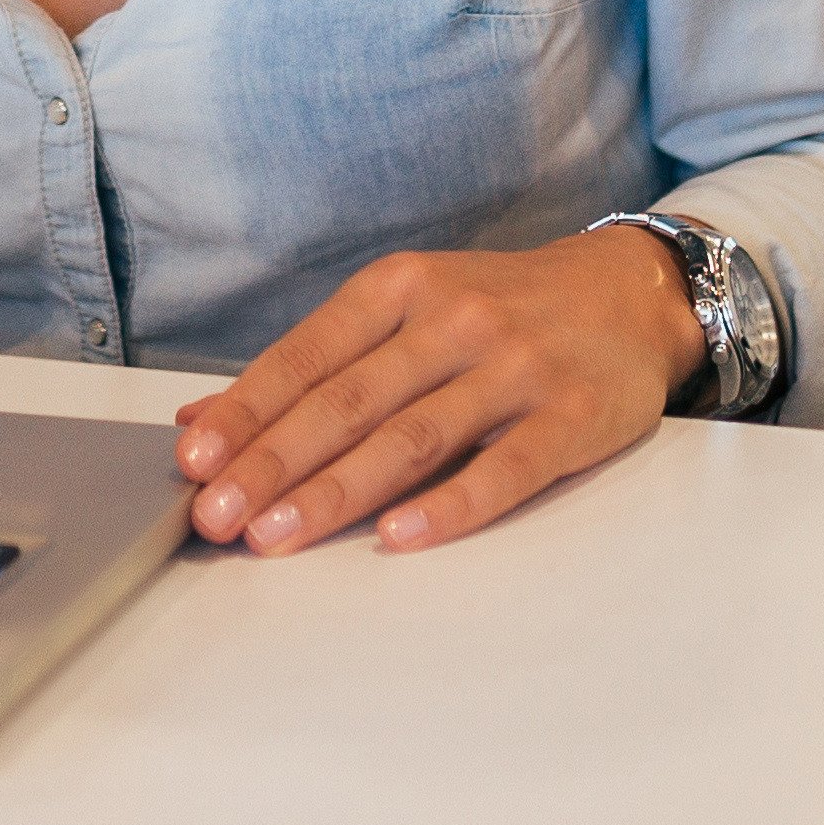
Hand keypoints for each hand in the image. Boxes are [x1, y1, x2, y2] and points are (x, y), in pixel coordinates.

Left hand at [169, 230, 704, 557]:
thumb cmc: (500, 310)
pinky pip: (507, 467)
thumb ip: (314, 365)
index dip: (246, 411)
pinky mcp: (572, 415)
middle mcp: (454, 319)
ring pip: (413, 436)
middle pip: (348, 401)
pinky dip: (452, 504)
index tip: (192, 462)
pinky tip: (399, 535)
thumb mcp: (406, 307)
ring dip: (336, 491)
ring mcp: (515, 367)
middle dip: (273, 463)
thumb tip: (203, 420)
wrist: (631, 293)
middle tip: (215, 516)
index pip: (307, 355)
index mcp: (401, 288)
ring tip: (276, 536)